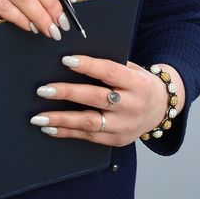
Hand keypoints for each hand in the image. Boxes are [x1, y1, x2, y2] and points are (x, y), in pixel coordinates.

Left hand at [29, 55, 178, 145]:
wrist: (160, 109)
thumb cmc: (138, 82)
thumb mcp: (131, 68)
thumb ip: (110, 66)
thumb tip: (74, 59)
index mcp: (136, 83)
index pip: (110, 72)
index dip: (88, 66)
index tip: (65, 60)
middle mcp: (131, 106)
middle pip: (96, 98)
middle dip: (67, 93)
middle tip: (43, 90)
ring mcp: (124, 126)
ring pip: (90, 122)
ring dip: (61, 119)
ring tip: (39, 116)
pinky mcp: (116, 141)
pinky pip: (88, 137)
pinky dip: (67, 132)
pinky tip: (50, 128)